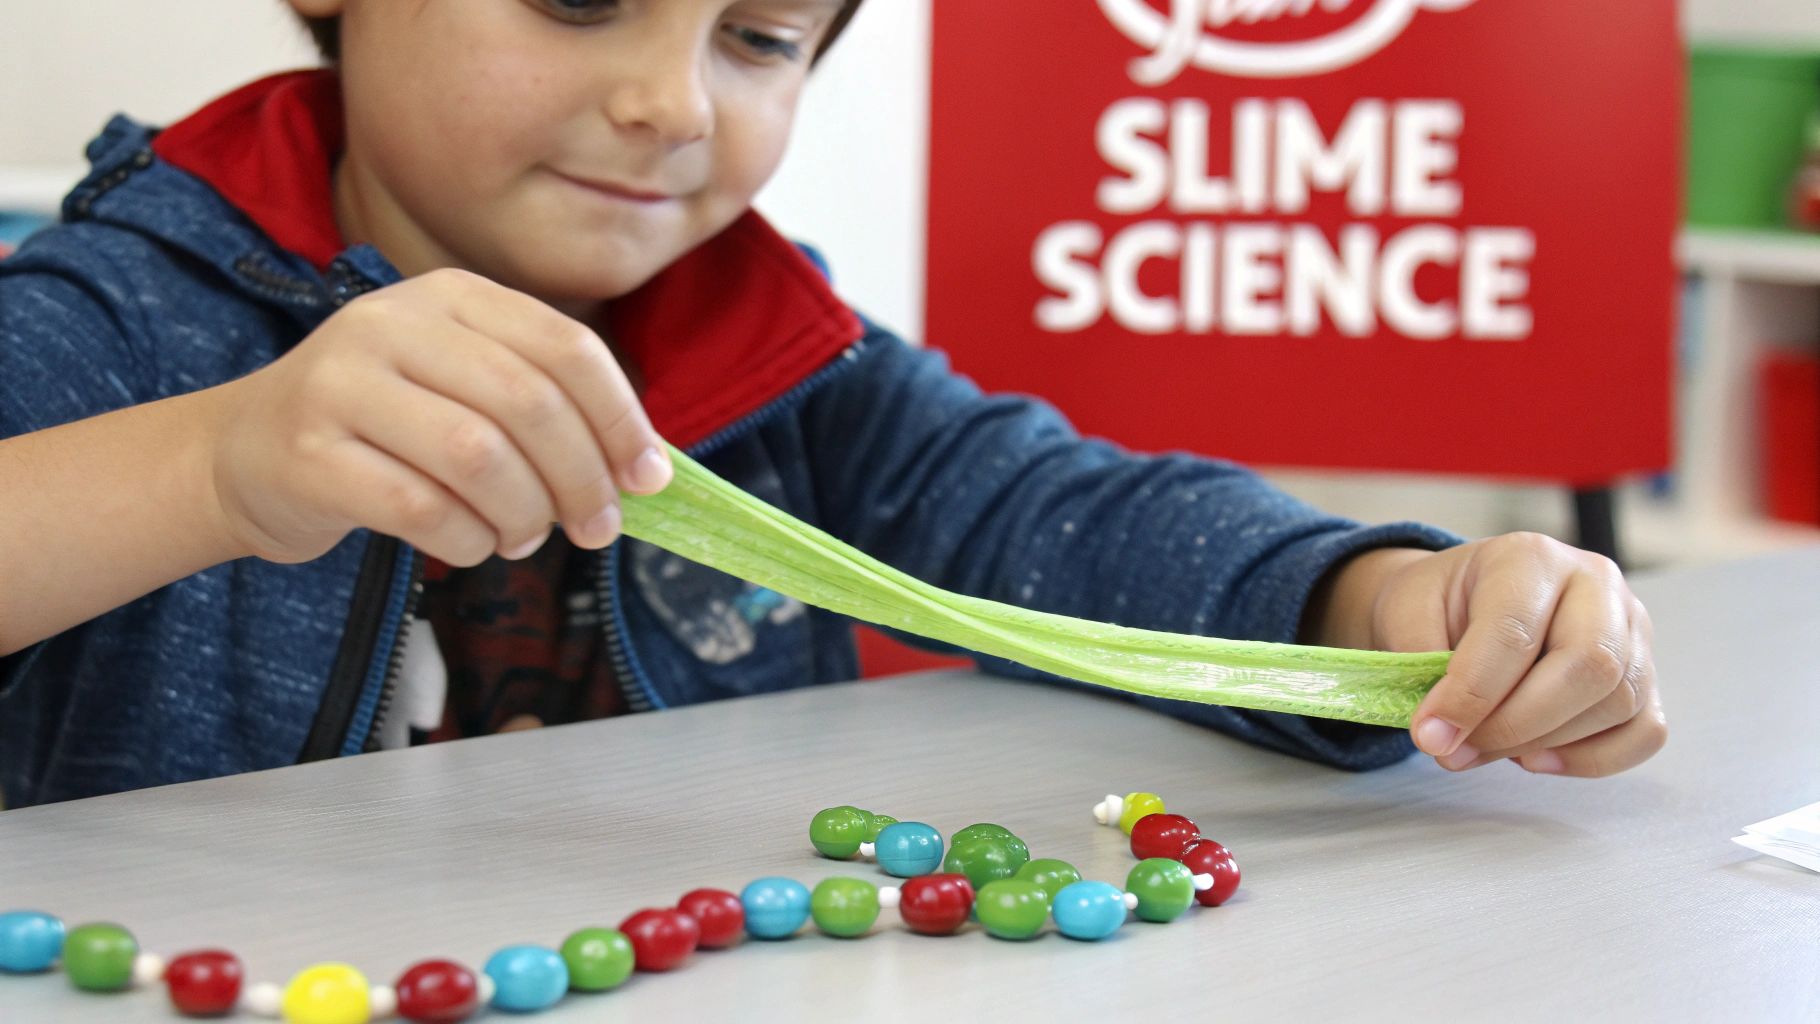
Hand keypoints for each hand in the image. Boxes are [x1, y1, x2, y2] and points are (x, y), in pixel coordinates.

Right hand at [202, 268, 670, 565]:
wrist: (243, 453)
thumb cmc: (384, 428)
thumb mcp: (460, 386)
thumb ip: (543, 407)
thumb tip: (644, 469)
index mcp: (449, 296)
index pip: (565, 347)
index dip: (621, 418)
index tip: (649, 479)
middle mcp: (392, 324)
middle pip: (529, 403)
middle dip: (582, 478)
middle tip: (597, 528)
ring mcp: (341, 384)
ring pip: (478, 456)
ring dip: (524, 514)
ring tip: (524, 537)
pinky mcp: (308, 454)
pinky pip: (420, 508)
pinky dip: (467, 539)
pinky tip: (472, 545)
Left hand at [1343, 534, 1665, 776]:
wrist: (1463, 599)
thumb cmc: (1438, 605)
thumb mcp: (1407, 614)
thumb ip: (1420, 667)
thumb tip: (1443, 734)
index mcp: (1529, 557)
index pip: (1515, 632)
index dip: (1472, 694)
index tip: (1432, 735)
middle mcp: (1595, 583)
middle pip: (1588, 665)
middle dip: (1516, 724)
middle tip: (1458, 750)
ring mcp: (1632, 628)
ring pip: (1617, 703)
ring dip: (1543, 743)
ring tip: (1484, 748)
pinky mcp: (1646, 675)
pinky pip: (1643, 732)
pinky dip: (1590, 760)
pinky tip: (1536, 758)